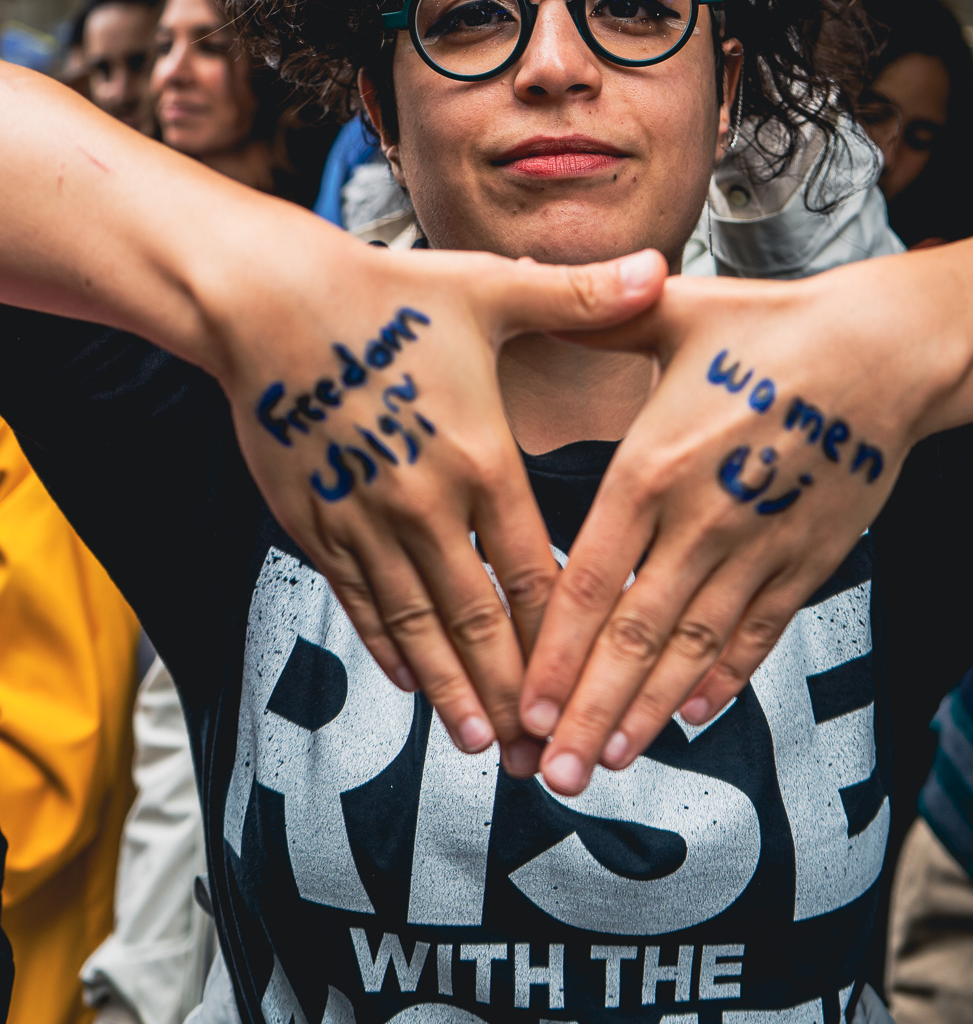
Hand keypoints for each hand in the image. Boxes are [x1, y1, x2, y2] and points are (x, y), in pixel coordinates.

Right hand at [217, 232, 666, 755]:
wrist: (265, 301)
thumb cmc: (383, 293)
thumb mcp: (488, 289)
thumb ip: (578, 298)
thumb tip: (657, 272)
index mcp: (481, 458)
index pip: (535, 569)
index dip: (564, 635)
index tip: (591, 682)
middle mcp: (425, 504)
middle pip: (479, 618)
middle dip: (514, 691)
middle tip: (543, 752)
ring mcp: (365, 520)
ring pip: (417, 624)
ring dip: (452, 688)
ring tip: (482, 744)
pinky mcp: (315, 523)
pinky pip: (358, 600)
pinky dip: (387, 645)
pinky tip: (410, 681)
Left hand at [520, 258, 953, 792]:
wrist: (890, 349)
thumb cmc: (774, 326)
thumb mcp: (677, 313)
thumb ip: (597, 318)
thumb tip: (532, 289)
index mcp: (654, 463)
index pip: (590, 578)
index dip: (557, 651)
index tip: (526, 705)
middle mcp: (701, 518)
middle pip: (635, 635)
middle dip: (589, 712)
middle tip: (550, 774)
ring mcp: (758, 546)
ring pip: (693, 648)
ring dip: (648, 711)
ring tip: (609, 762)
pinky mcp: (807, 559)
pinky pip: (757, 632)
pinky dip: (724, 678)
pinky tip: (691, 716)